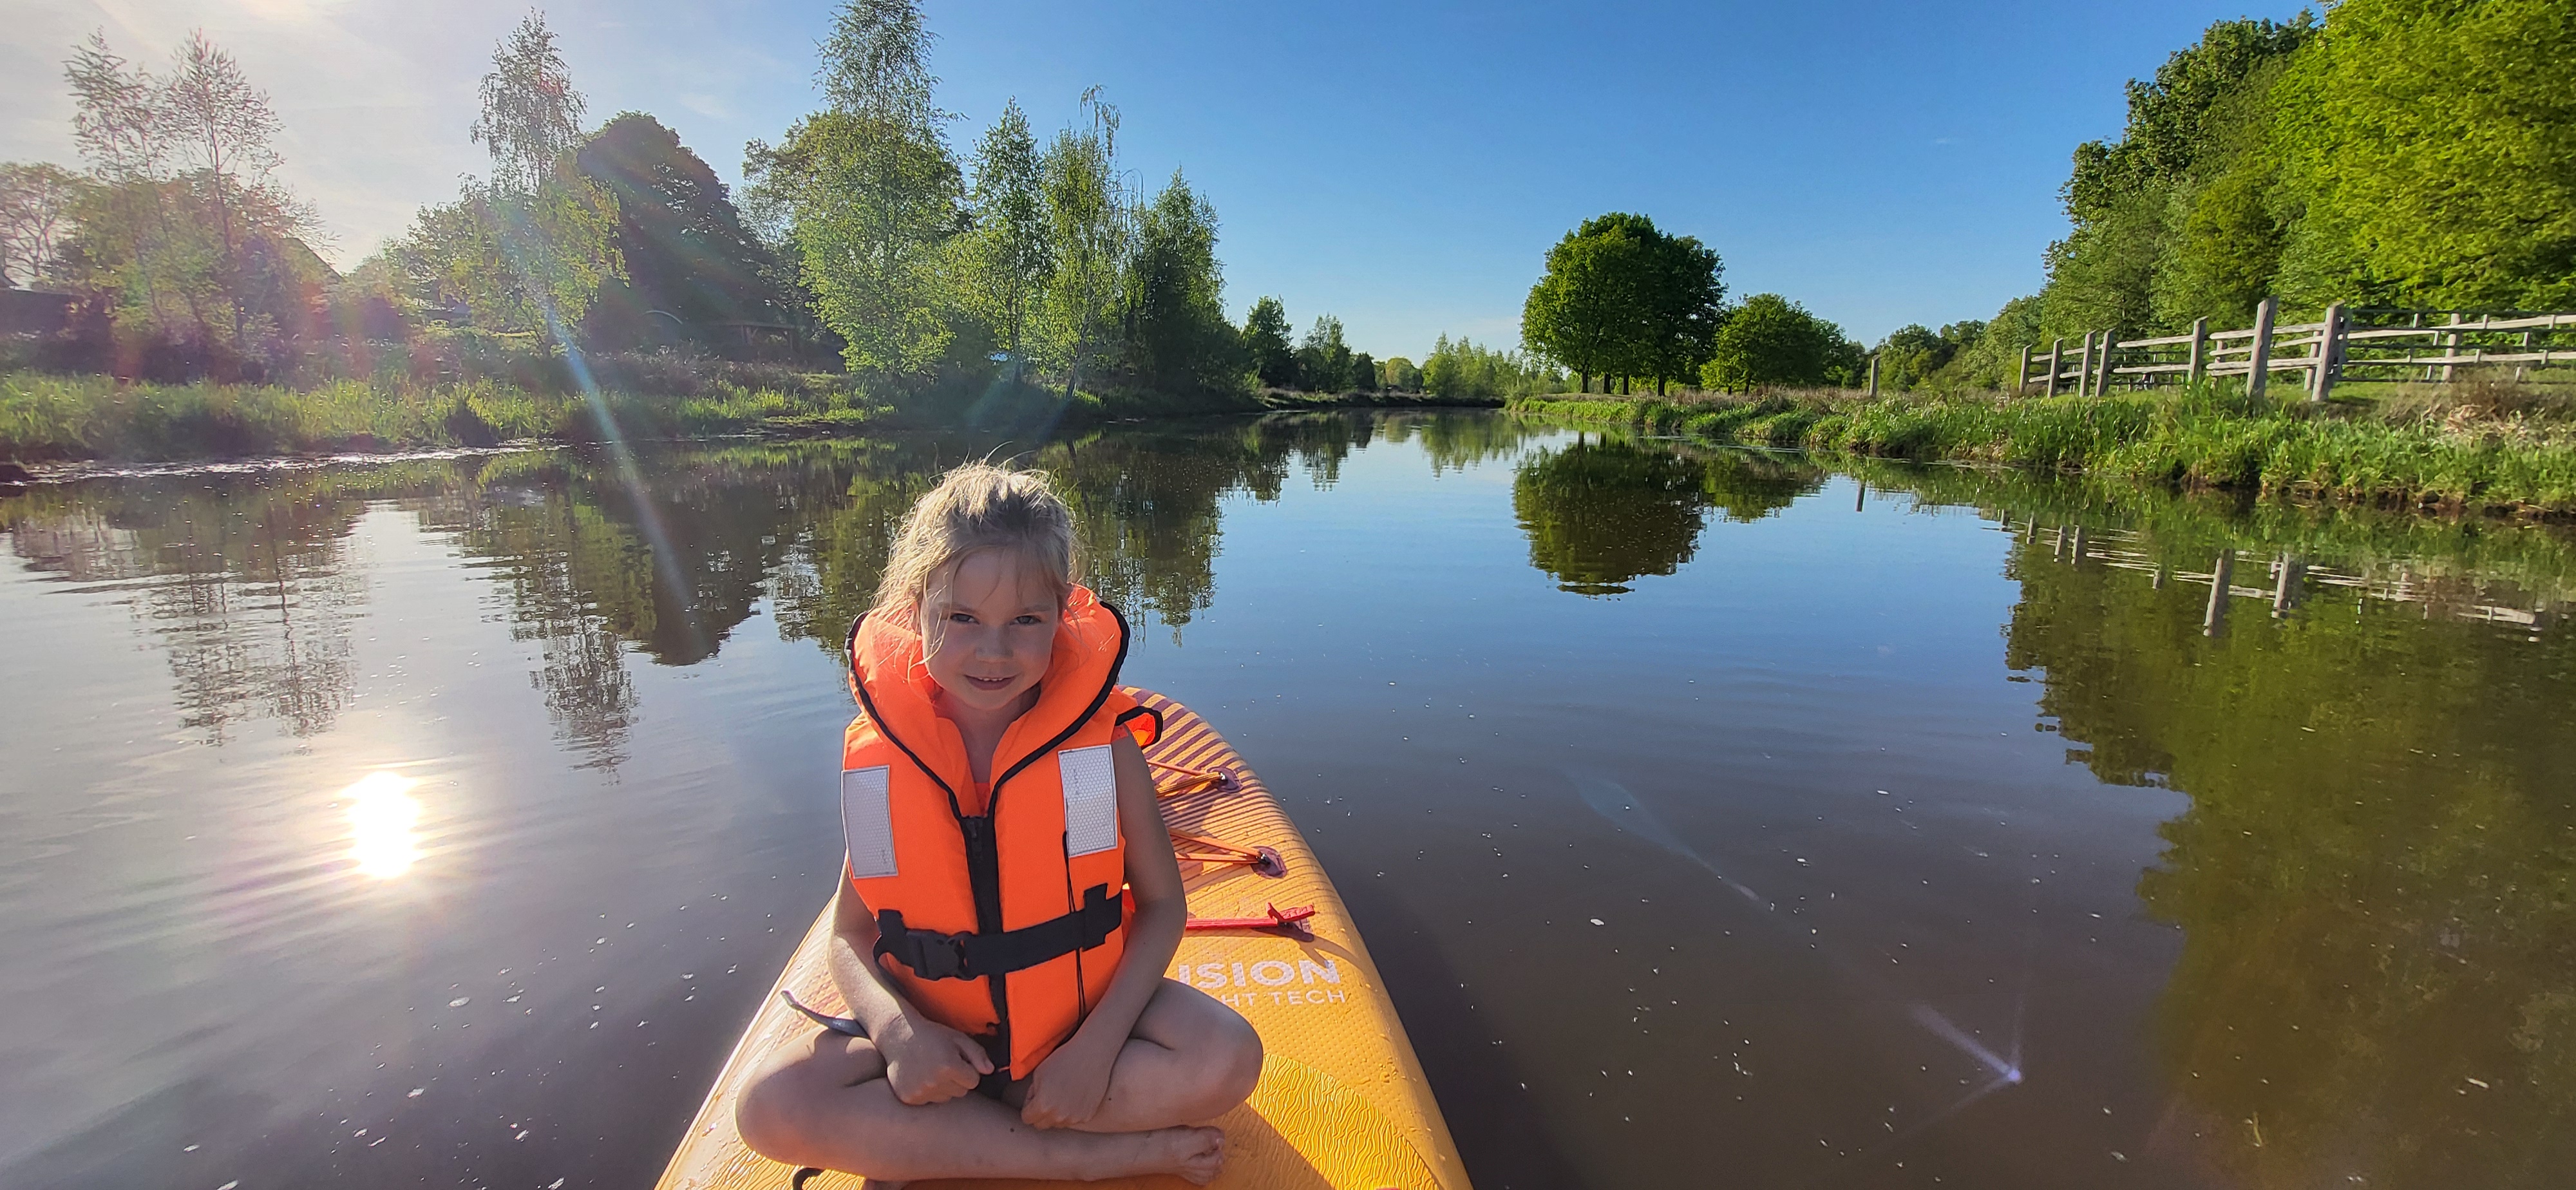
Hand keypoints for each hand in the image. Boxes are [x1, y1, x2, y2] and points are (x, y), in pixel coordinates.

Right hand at [875, 1012, 992, 1105]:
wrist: (899, 1036)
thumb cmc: (933, 1035)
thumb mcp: (959, 1038)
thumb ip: (978, 1054)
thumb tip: (990, 1071)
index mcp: (949, 1066)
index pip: (974, 1081)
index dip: (968, 1070)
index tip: (958, 1060)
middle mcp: (934, 1082)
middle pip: (961, 1092)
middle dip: (957, 1080)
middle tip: (943, 1063)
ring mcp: (920, 1091)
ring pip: (945, 1098)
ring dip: (943, 1087)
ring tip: (931, 1069)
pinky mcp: (909, 1098)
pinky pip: (928, 1101)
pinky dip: (927, 1092)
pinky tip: (920, 1076)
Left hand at [1020, 1032, 1117, 1128]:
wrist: (1092, 1055)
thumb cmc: (1065, 1060)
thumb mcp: (1038, 1073)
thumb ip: (1032, 1093)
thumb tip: (1033, 1103)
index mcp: (1042, 1106)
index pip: (1027, 1118)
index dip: (1029, 1106)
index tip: (1035, 1096)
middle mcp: (1058, 1116)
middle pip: (1042, 1124)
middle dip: (1041, 1113)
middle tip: (1048, 1094)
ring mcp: (1074, 1118)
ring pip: (1058, 1123)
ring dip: (1057, 1113)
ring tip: (1063, 1093)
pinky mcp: (1087, 1116)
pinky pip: (1073, 1119)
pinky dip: (1072, 1111)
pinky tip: (1075, 1094)